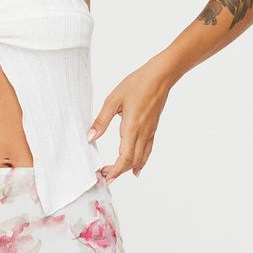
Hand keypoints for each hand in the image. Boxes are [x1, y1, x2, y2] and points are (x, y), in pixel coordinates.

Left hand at [87, 58, 172, 182]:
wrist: (160, 76)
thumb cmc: (137, 84)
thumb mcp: (113, 100)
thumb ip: (102, 120)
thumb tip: (91, 136)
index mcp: (131, 127)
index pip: (125, 157)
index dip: (115, 170)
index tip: (105, 176)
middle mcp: (142, 133)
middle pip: (132, 161)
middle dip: (118, 171)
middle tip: (105, 175)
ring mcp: (150, 132)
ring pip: (141, 157)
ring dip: (128, 168)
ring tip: (115, 173)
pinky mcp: (153, 128)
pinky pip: (147, 150)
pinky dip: (141, 161)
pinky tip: (137, 168)